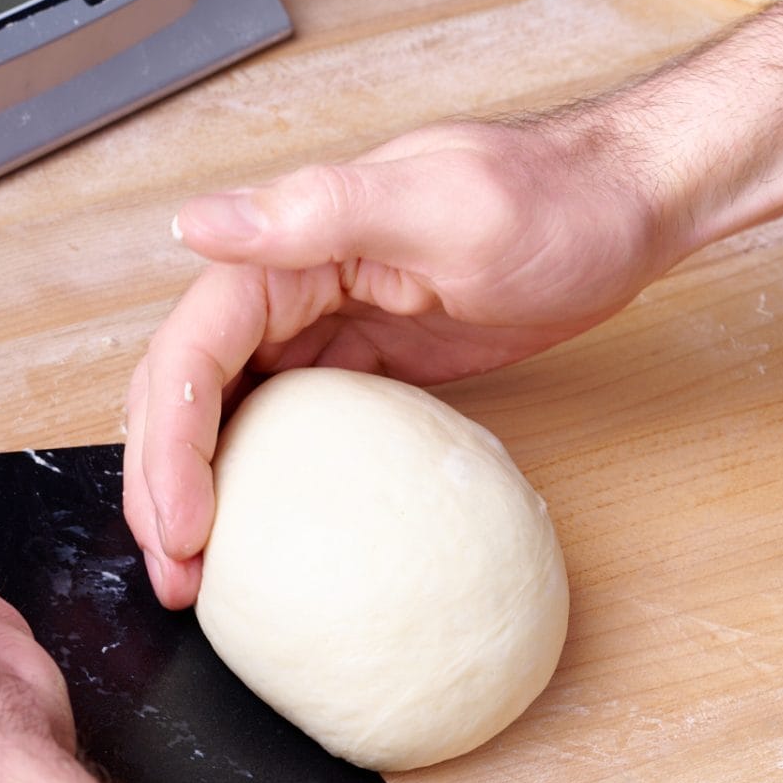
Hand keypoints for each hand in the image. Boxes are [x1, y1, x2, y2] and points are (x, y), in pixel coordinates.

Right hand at [126, 117, 672, 608]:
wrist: (624, 209)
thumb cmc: (553, 202)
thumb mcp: (441, 205)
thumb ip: (314, 211)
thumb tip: (195, 224)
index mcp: (282, 250)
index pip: (188, 355)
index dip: (168, 448)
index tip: (183, 529)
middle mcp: (279, 288)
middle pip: (180, 396)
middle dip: (158, 489)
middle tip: (176, 580)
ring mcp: (309, 332)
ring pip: (214, 421)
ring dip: (190, 497)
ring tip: (193, 579)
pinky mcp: (345, 369)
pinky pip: (271, 434)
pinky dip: (245, 488)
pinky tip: (252, 543)